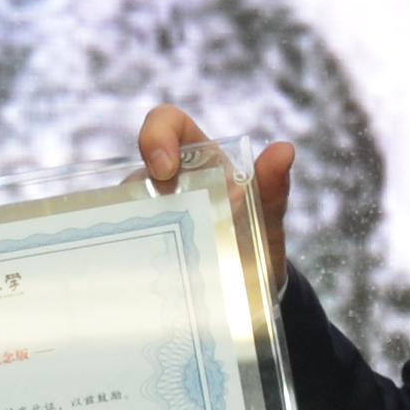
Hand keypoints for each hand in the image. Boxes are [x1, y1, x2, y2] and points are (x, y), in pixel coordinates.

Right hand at [134, 105, 293, 297]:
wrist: (251, 285)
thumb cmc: (257, 236)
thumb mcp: (267, 215)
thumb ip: (273, 186)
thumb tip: (285, 150)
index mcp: (198, 159)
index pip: (167, 124)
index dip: (157, 134)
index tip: (165, 168)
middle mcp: (167, 181)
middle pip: (136, 167)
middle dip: (136, 185)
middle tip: (157, 217)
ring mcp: (149, 211)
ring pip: (124, 208)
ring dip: (136, 228)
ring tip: (158, 259)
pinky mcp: (139, 243)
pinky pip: (124, 242)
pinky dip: (129, 255)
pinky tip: (141, 278)